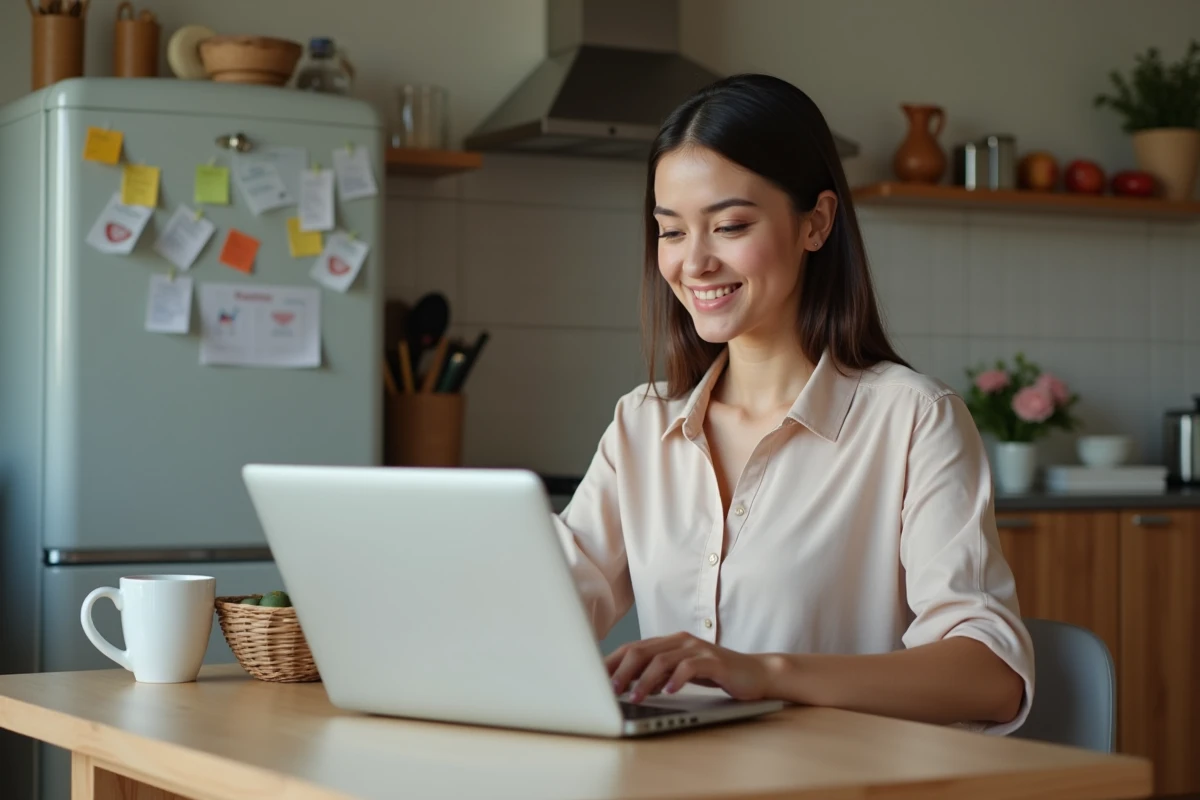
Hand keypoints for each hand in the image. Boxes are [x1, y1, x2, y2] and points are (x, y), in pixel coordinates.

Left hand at [605, 632, 771, 702]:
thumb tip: (624, 686)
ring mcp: (696, 649)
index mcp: (668, 643)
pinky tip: (668, 693)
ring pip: (661, 659)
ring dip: (644, 680)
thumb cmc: (715, 674)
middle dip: (621, 670)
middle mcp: (679, 641)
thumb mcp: (680, 674)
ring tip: (634, 697)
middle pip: (642, 650)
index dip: (611, 662)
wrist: (754, 674)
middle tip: (608, 690)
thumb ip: (656, 675)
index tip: (594, 679)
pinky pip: (690, 667)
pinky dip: (676, 679)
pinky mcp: (713, 660)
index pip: (632, 648)